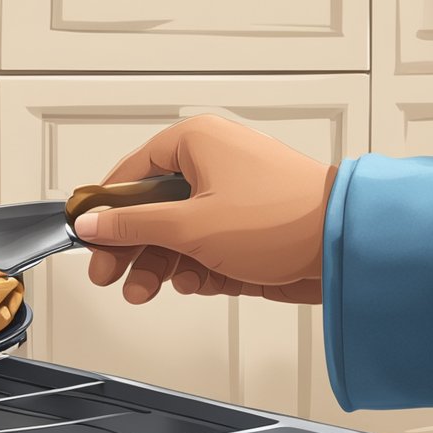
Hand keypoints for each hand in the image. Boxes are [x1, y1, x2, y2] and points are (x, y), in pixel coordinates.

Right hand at [73, 115, 337, 304]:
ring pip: (175, 232)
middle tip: (109, 274)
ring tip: (146, 290)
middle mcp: (211, 163)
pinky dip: (194, 268)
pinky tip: (194, 282)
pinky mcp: (246, 226)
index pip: (129, 174)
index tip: (87, 236)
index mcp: (195, 142)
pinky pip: (204, 246)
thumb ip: (132, 226)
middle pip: (149, 208)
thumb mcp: (189, 226)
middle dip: (130, 248)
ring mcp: (230, 196)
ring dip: (159, 265)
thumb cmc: (282, 219)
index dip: (105, 210)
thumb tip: (91, 223)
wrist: (345, 247)